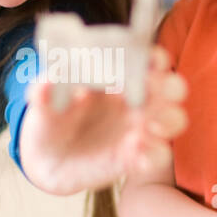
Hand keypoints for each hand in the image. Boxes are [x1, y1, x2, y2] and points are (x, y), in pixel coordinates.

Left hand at [19, 44, 187, 194]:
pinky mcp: (136, 158)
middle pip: (172, 87)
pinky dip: (153, 154)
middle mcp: (137, 100)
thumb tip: (44, 82)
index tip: (150, 60)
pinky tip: (136, 153)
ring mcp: (140, 129)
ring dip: (168, 119)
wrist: (46, 158)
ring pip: (174, 119)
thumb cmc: (51, 118)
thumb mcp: (42, 101)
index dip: (154, 58)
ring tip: (147, 125)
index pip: (147, 60)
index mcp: (119, 75)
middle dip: (169, 87)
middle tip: (152, 91)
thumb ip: (44, 91)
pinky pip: (158, 156)